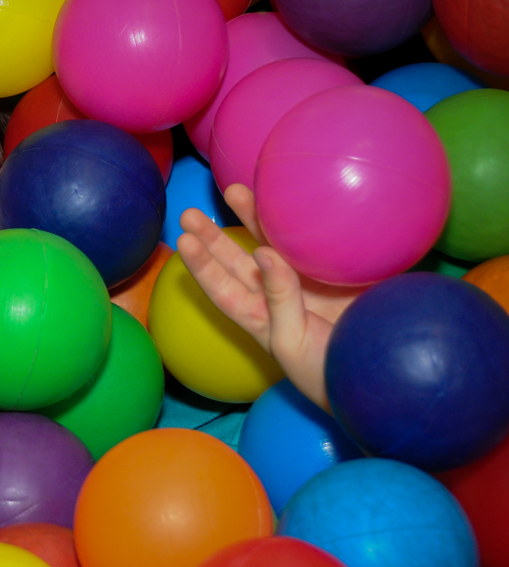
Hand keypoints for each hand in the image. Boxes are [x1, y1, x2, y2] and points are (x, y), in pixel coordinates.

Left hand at [175, 184, 365, 410]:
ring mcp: (308, 280)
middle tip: (190, 213)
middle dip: (215, 237)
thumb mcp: (292, 341)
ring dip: (254, 218)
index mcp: (260, 317)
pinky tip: (289, 199)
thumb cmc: (327, 372)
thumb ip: (278, 298)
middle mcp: (278, 295)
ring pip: (273, 243)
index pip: (222, 289)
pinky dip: (303, 222)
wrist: (383, 376)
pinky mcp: (340, 271)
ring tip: (233, 190)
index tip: (184, 241)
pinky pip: (317, 242)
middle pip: (239, 261)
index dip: (202, 266)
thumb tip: (262, 251)